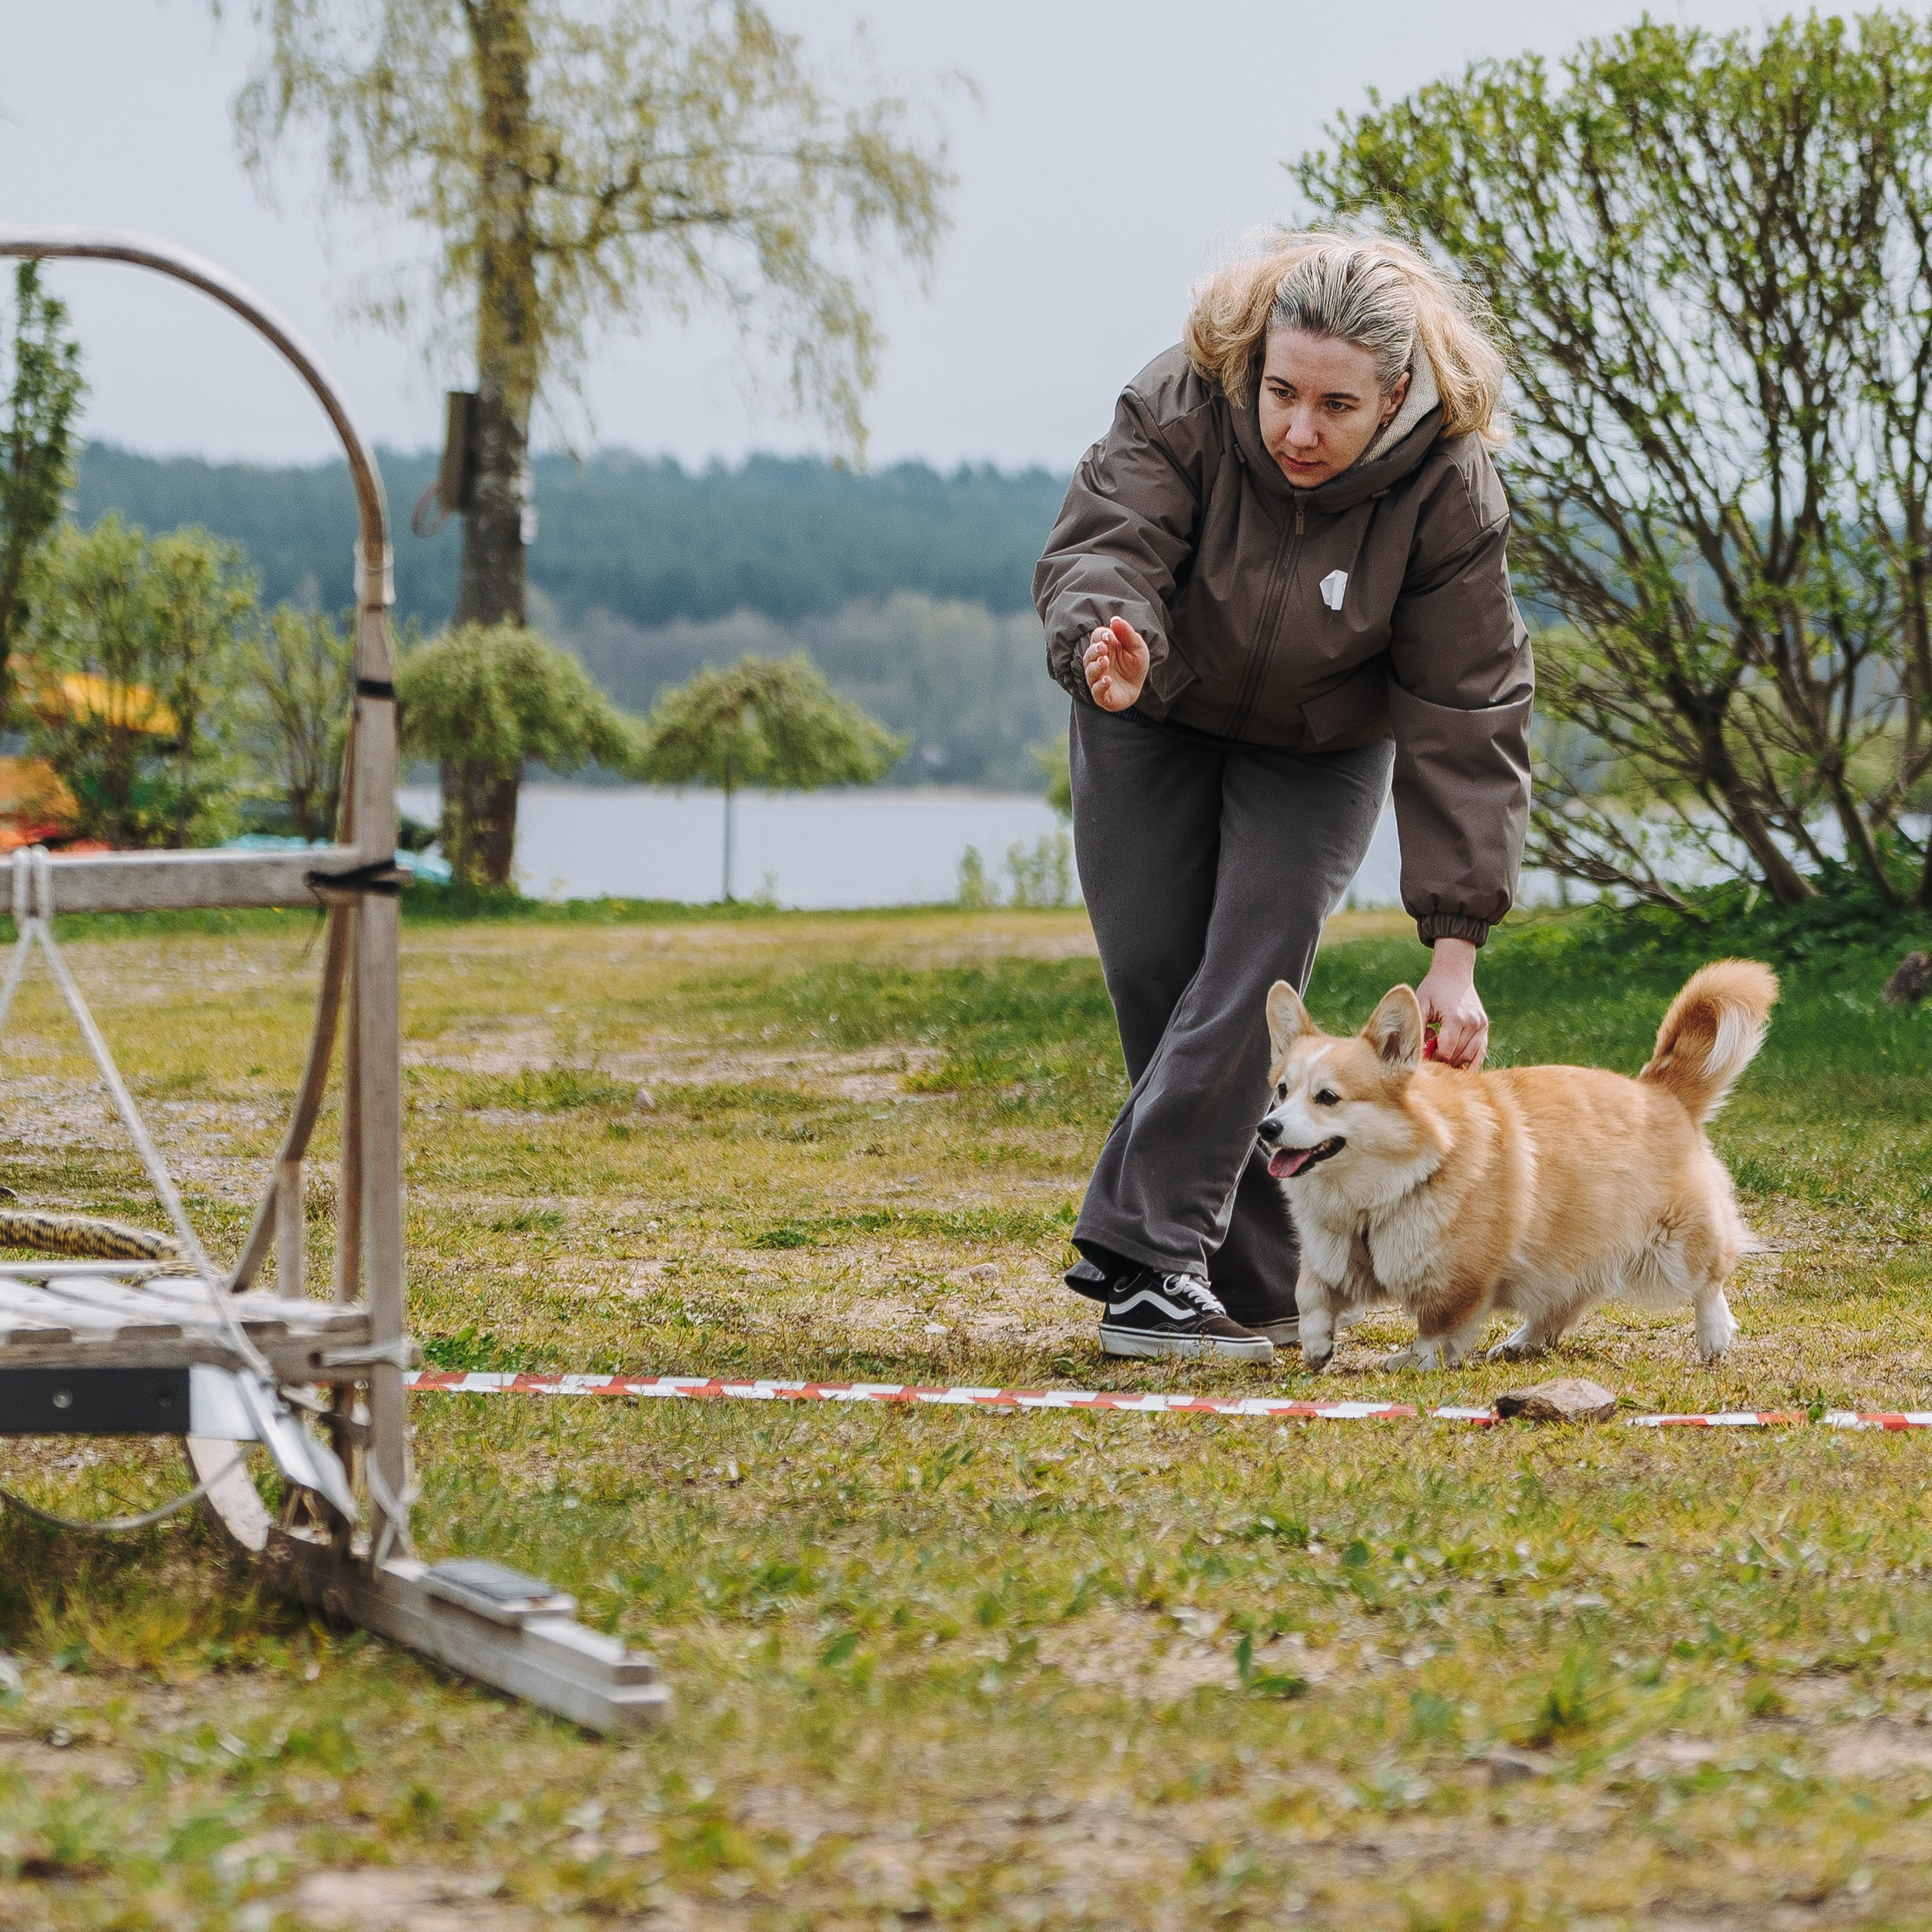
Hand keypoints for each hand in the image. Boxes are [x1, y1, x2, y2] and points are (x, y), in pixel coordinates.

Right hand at [1083, 616, 1149, 710]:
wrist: (1138, 687)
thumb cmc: (1135, 665)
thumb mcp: (1137, 647)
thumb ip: (1127, 634)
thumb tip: (1115, 619)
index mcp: (1105, 647)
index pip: (1096, 638)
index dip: (1100, 635)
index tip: (1108, 635)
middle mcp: (1097, 662)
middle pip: (1089, 654)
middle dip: (1095, 650)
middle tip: (1102, 647)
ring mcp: (1098, 679)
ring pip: (1090, 672)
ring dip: (1096, 666)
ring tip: (1105, 662)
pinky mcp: (1102, 695)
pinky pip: (1096, 691)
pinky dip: (1100, 685)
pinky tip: (1107, 680)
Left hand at [1416, 937, 1487, 1068]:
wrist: (1454, 972)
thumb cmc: (1434, 988)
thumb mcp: (1421, 1004)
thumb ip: (1419, 1028)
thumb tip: (1418, 1052)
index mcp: (1455, 1018)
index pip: (1446, 1051)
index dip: (1434, 1058)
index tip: (1423, 1057)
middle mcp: (1471, 1023)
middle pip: (1457, 1055)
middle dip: (1442, 1061)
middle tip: (1429, 1058)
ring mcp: (1480, 1025)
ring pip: (1469, 1056)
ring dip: (1454, 1061)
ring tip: (1440, 1055)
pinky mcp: (1484, 1026)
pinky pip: (1481, 1052)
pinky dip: (1472, 1063)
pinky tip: (1463, 1071)